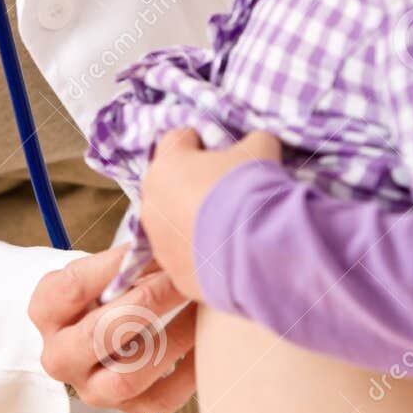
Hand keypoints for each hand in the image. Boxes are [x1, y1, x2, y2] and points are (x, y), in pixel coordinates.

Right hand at [28, 244, 197, 412]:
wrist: (99, 336)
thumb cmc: (103, 292)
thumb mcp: (99, 272)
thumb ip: (123, 261)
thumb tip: (162, 239)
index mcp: (46, 312)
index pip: (73, 287)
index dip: (115, 265)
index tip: (152, 246)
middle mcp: (59, 356)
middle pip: (98, 335)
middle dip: (147, 301)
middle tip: (181, 278)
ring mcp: (91, 389)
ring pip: (129, 376)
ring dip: (172, 338)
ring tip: (199, 307)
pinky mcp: (126, 409)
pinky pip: (161, 397)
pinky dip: (189, 370)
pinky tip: (208, 340)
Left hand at [139, 126, 281, 300]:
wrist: (257, 251)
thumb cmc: (250, 190)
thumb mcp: (260, 150)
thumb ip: (251, 141)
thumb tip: (255, 143)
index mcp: (166, 165)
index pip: (176, 140)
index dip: (199, 142)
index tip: (219, 152)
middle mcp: (152, 202)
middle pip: (169, 184)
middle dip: (192, 185)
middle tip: (226, 192)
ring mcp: (159, 242)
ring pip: (172, 223)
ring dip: (193, 221)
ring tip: (228, 227)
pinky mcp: (174, 273)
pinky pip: (185, 256)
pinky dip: (201, 253)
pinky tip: (228, 253)